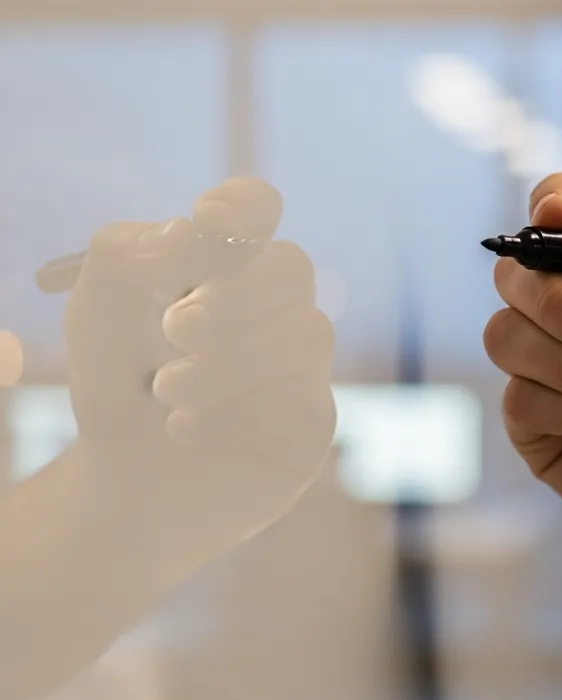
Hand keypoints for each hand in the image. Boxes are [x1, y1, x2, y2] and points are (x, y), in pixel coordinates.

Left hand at [62, 177, 335, 563]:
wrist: (126, 482)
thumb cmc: (121, 386)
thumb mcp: (99, 311)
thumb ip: (129, 253)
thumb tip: (194, 229)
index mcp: (227, 266)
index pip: (258, 209)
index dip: (245, 206)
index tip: (208, 221)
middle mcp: (276, 308)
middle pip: (292, 267)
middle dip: (234, 295)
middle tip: (173, 329)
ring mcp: (304, 365)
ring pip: (307, 333)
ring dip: (226, 362)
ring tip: (166, 393)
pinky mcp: (314, 422)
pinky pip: (306, 399)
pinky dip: (237, 412)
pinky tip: (185, 431)